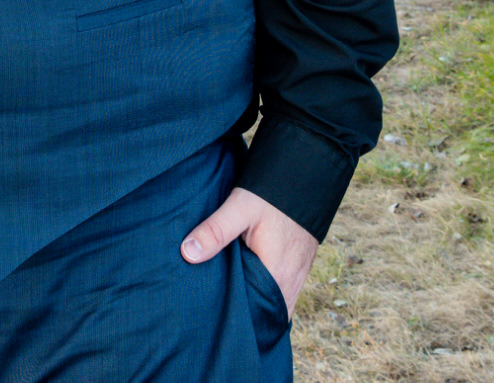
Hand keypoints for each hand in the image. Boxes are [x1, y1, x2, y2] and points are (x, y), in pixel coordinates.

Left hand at [181, 187, 317, 313]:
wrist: (305, 176)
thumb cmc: (272, 193)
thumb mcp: (239, 208)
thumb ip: (215, 231)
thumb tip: (188, 254)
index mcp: (277, 274)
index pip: (257, 312)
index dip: (239, 317)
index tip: (216, 315)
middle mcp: (292, 280)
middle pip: (266, 309)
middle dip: (246, 312)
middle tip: (217, 309)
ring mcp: (299, 273)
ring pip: (276, 300)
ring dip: (257, 300)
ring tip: (230, 298)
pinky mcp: (299, 263)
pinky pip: (283, 288)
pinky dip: (267, 289)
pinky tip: (249, 281)